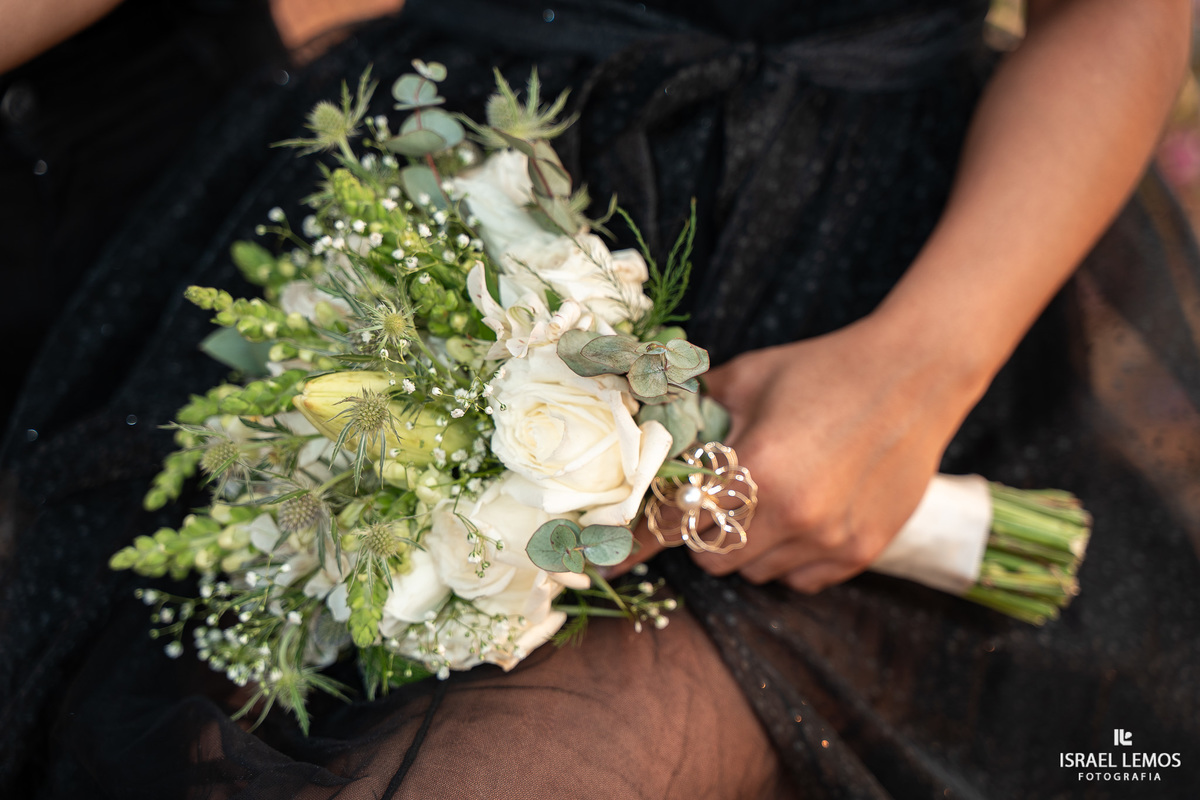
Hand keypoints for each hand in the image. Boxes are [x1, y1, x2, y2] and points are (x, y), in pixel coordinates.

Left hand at [619, 313, 986, 592]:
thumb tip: (649, 426)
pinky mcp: (861, 551)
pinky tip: (804, 516)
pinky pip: (800, 580)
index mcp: (756, 468)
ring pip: (756, 573)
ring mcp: (831, 539)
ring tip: (769, 501)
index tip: (604, 563)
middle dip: (704, 534)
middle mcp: (793, 514)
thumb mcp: (747, 377)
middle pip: (712, 559)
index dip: (638, 541)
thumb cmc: (824, 368)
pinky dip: (789, 558)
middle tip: (719, 498)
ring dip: (747, 548)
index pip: (676, 521)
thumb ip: (696, 411)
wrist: (916, 373)